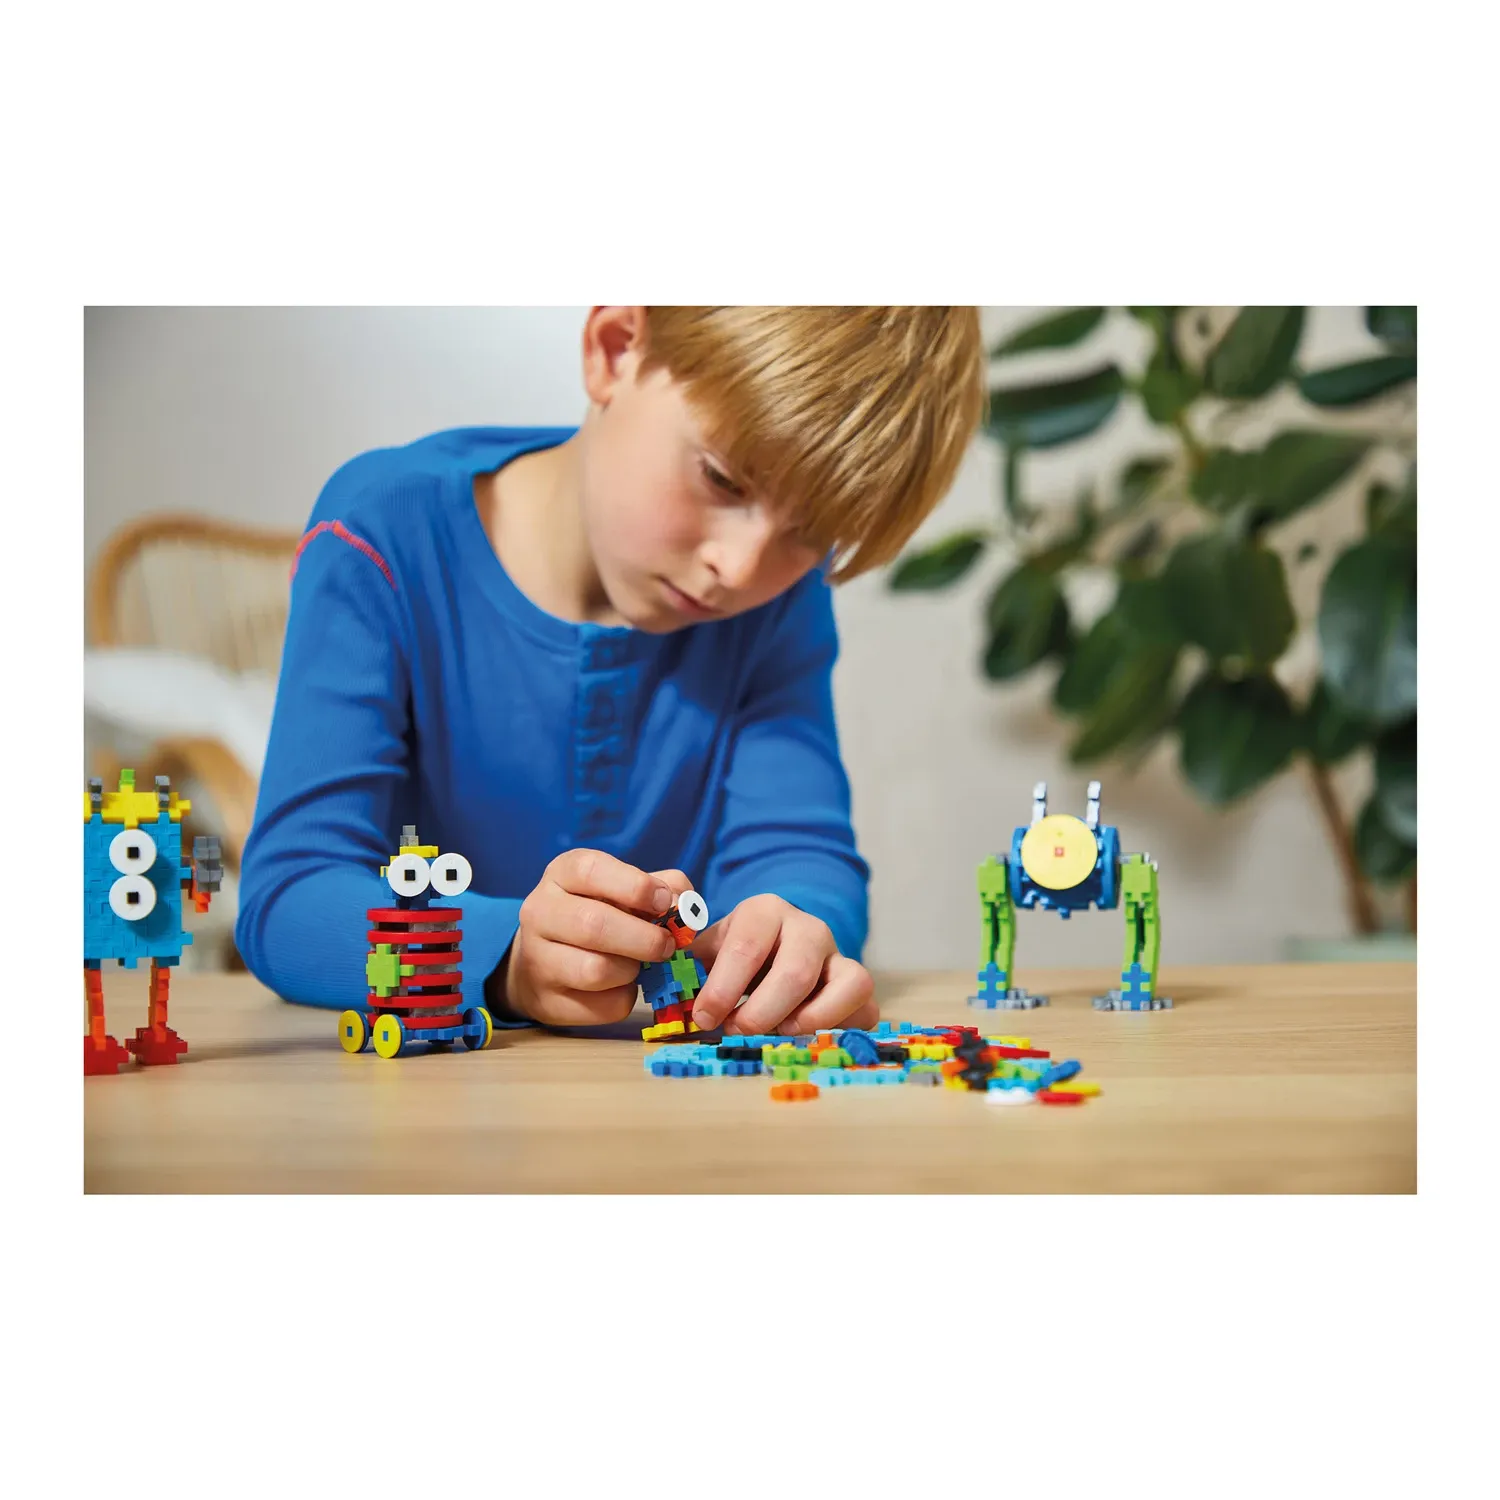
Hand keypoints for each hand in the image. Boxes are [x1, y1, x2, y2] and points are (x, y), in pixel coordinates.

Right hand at [496, 851, 691, 1026]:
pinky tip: (621, 986)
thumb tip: (684, 904)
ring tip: (638, 965)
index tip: (663, 902)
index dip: (635, 886)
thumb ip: (662, 886)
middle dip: (644, 938)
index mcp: (561, 874)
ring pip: (595, 970)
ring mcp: (536, 959)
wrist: (544, 962)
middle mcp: (540, 912)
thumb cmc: (598, 914)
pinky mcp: (547, 1001)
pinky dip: (624, 998)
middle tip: (666, 945)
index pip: (591, 871)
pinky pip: (601, 1006)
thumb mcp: (624, 888)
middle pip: (594, 925)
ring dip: (632, 971)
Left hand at [689, 894, 876, 1036]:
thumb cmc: (734, 957)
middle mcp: (807, 927)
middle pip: (796, 972)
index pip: (746, 947)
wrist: (772, 946)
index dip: (723, 988)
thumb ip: (686, 972)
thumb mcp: (706, 953)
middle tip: (737, 1030)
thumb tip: (664, 999)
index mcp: (764, 912)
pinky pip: (866, 1004)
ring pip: (850, 981)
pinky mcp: (858, 982)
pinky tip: (805, 1033)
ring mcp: (838, 953)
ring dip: (810, 1018)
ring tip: (779, 1030)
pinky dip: (839, 1025)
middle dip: (761, 1011)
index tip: (705, 1017)